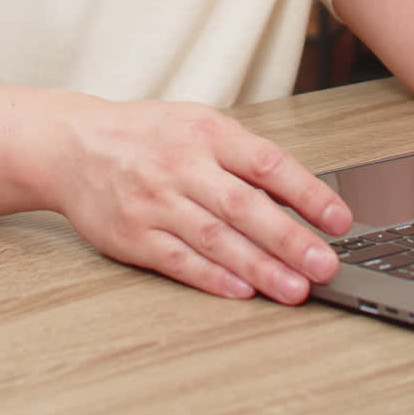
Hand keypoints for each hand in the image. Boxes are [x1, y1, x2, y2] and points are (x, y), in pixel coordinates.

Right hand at [52, 96, 351, 302]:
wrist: (74, 144)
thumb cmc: (147, 134)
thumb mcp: (197, 123)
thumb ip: (242, 156)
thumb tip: (297, 195)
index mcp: (206, 132)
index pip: (267, 163)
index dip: (307, 192)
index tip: (339, 218)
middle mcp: (183, 165)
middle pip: (244, 206)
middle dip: (290, 239)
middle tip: (325, 265)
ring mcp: (156, 201)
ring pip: (215, 239)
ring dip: (259, 267)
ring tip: (295, 289)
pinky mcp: (133, 234)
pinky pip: (179, 259)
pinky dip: (212, 277)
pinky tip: (241, 291)